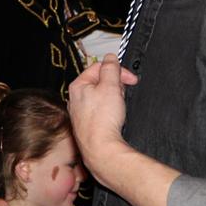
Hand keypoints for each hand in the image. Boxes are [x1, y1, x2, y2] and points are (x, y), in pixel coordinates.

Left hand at [68, 54, 137, 182]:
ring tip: (119, 107)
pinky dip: (111, 110)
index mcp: (78, 85)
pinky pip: (101, 110)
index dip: (117, 70)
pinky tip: (115, 117)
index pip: (98, 68)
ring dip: (114, 97)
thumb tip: (110, 57)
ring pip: (101, 96)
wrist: (101, 148)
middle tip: (123, 93)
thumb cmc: (103, 119)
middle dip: (115, 85)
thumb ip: (111, 69)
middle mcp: (75, 98)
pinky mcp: (88, 124)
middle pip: (100, 82)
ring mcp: (81, 112)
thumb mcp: (110, 87)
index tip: (130, 78)